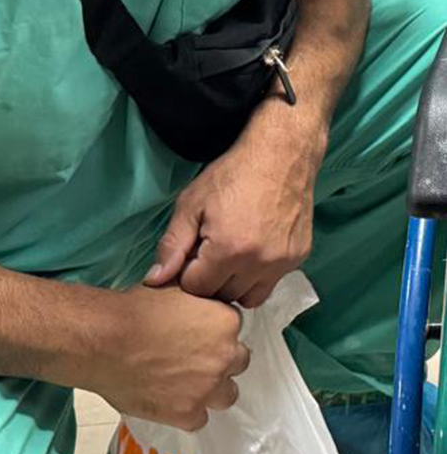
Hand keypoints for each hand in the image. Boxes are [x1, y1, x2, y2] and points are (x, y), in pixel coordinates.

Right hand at [87, 283, 248, 428]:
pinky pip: (199, 418)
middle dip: (218, 359)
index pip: (234, 327)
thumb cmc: (133, 310)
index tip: (197, 332)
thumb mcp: (171, 286)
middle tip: (191, 355)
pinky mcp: (188, 414)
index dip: (214, 329)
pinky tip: (168, 396)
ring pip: (225, 394)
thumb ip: (194, 294)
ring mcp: (208, 388)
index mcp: (225, 321)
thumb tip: (194, 290)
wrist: (105, 341)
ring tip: (184, 381)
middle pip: (237, 362)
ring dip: (210, 388)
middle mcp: (224, 356)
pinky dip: (186, 410)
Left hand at [144, 123, 324, 308]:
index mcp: (228, 250)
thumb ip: (172, 244)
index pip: (197, 288)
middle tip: (209, 251)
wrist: (281, 155)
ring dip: (234, 284)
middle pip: (222, 296)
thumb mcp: (191, 203)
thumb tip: (155, 279)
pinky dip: (258, 275)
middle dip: (210, 279)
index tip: (192, 252)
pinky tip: (252, 248)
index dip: (188, 272)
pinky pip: (271, 283)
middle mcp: (258, 264)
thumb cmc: (232, 174)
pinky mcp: (298, 258)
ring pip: (249, 297)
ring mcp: (282, 263)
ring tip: (230, 255)